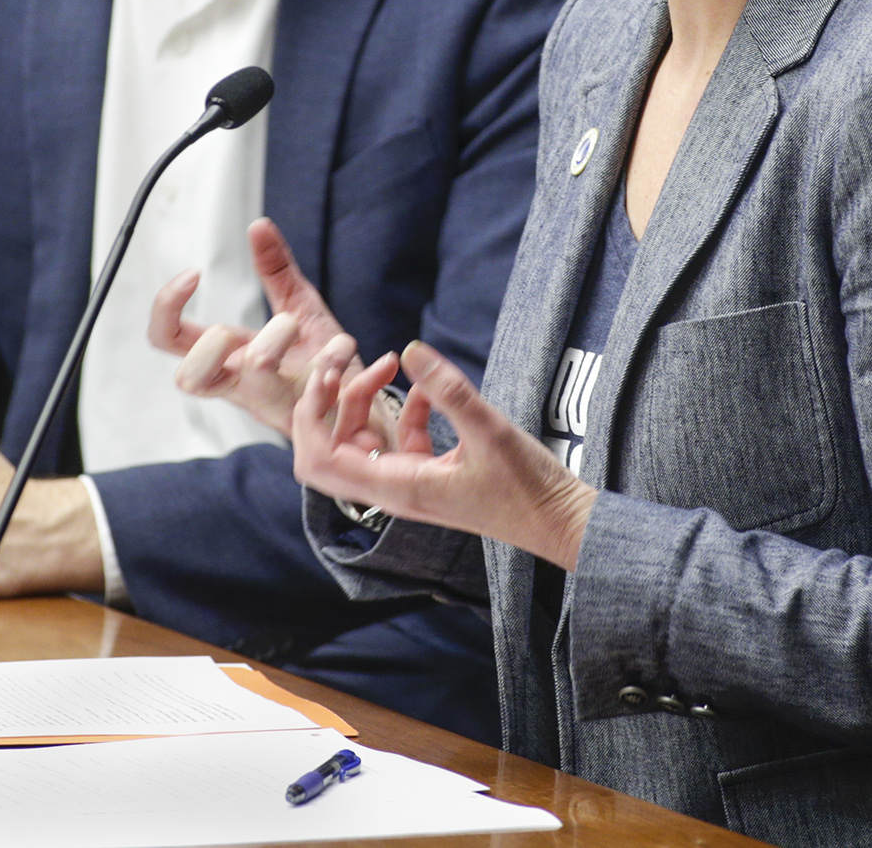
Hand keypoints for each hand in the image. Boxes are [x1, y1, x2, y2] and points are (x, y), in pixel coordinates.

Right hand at [147, 219, 363, 432]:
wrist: (369, 407)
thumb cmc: (325, 363)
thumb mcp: (300, 307)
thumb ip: (276, 270)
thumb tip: (258, 225)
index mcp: (230, 359)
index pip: (168, 341)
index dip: (166, 309)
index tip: (193, 274)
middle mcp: (242, 386)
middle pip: (188, 377)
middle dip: (215, 340)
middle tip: (246, 328)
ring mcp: (274, 405)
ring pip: (255, 372)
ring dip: (276, 337)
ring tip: (298, 326)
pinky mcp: (310, 417)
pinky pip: (314, 386)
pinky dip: (333, 354)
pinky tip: (342, 348)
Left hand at [293, 338, 596, 569]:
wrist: (559, 522)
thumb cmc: (529, 487)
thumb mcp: (490, 430)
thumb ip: (448, 390)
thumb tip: (409, 348)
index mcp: (397, 487)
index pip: (320, 459)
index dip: (313, 413)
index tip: (333, 371)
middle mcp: (392, 490)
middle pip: (324, 451)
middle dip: (324, 404)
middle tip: (344, 361)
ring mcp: (408, 483)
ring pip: (358, 441)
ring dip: (361, 400)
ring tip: (389, 363)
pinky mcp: (427, 474)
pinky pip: (396, 439)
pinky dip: (401, 408)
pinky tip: (427, 387)